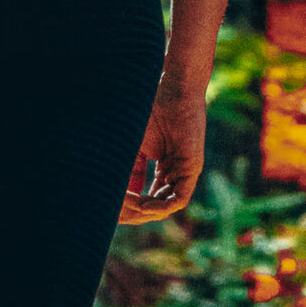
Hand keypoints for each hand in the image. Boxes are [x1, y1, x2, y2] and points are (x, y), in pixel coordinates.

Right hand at [119, 79, 206, 224]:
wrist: (173, 93)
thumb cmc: (152, 112)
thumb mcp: (134, 146)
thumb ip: (128, 168)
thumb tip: (113, 190)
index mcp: (163, 165)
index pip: (149, 194)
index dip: (132, 203)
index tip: (113, 207)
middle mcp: (175, 171)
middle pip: (157, 202)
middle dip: (138, 210)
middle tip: (119, 213)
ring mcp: (184, 171)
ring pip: (167, 204)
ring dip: (148, 210)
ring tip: (130, 208)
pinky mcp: (192, 169)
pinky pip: (179, 198)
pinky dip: (161, 206)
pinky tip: (144, 204)